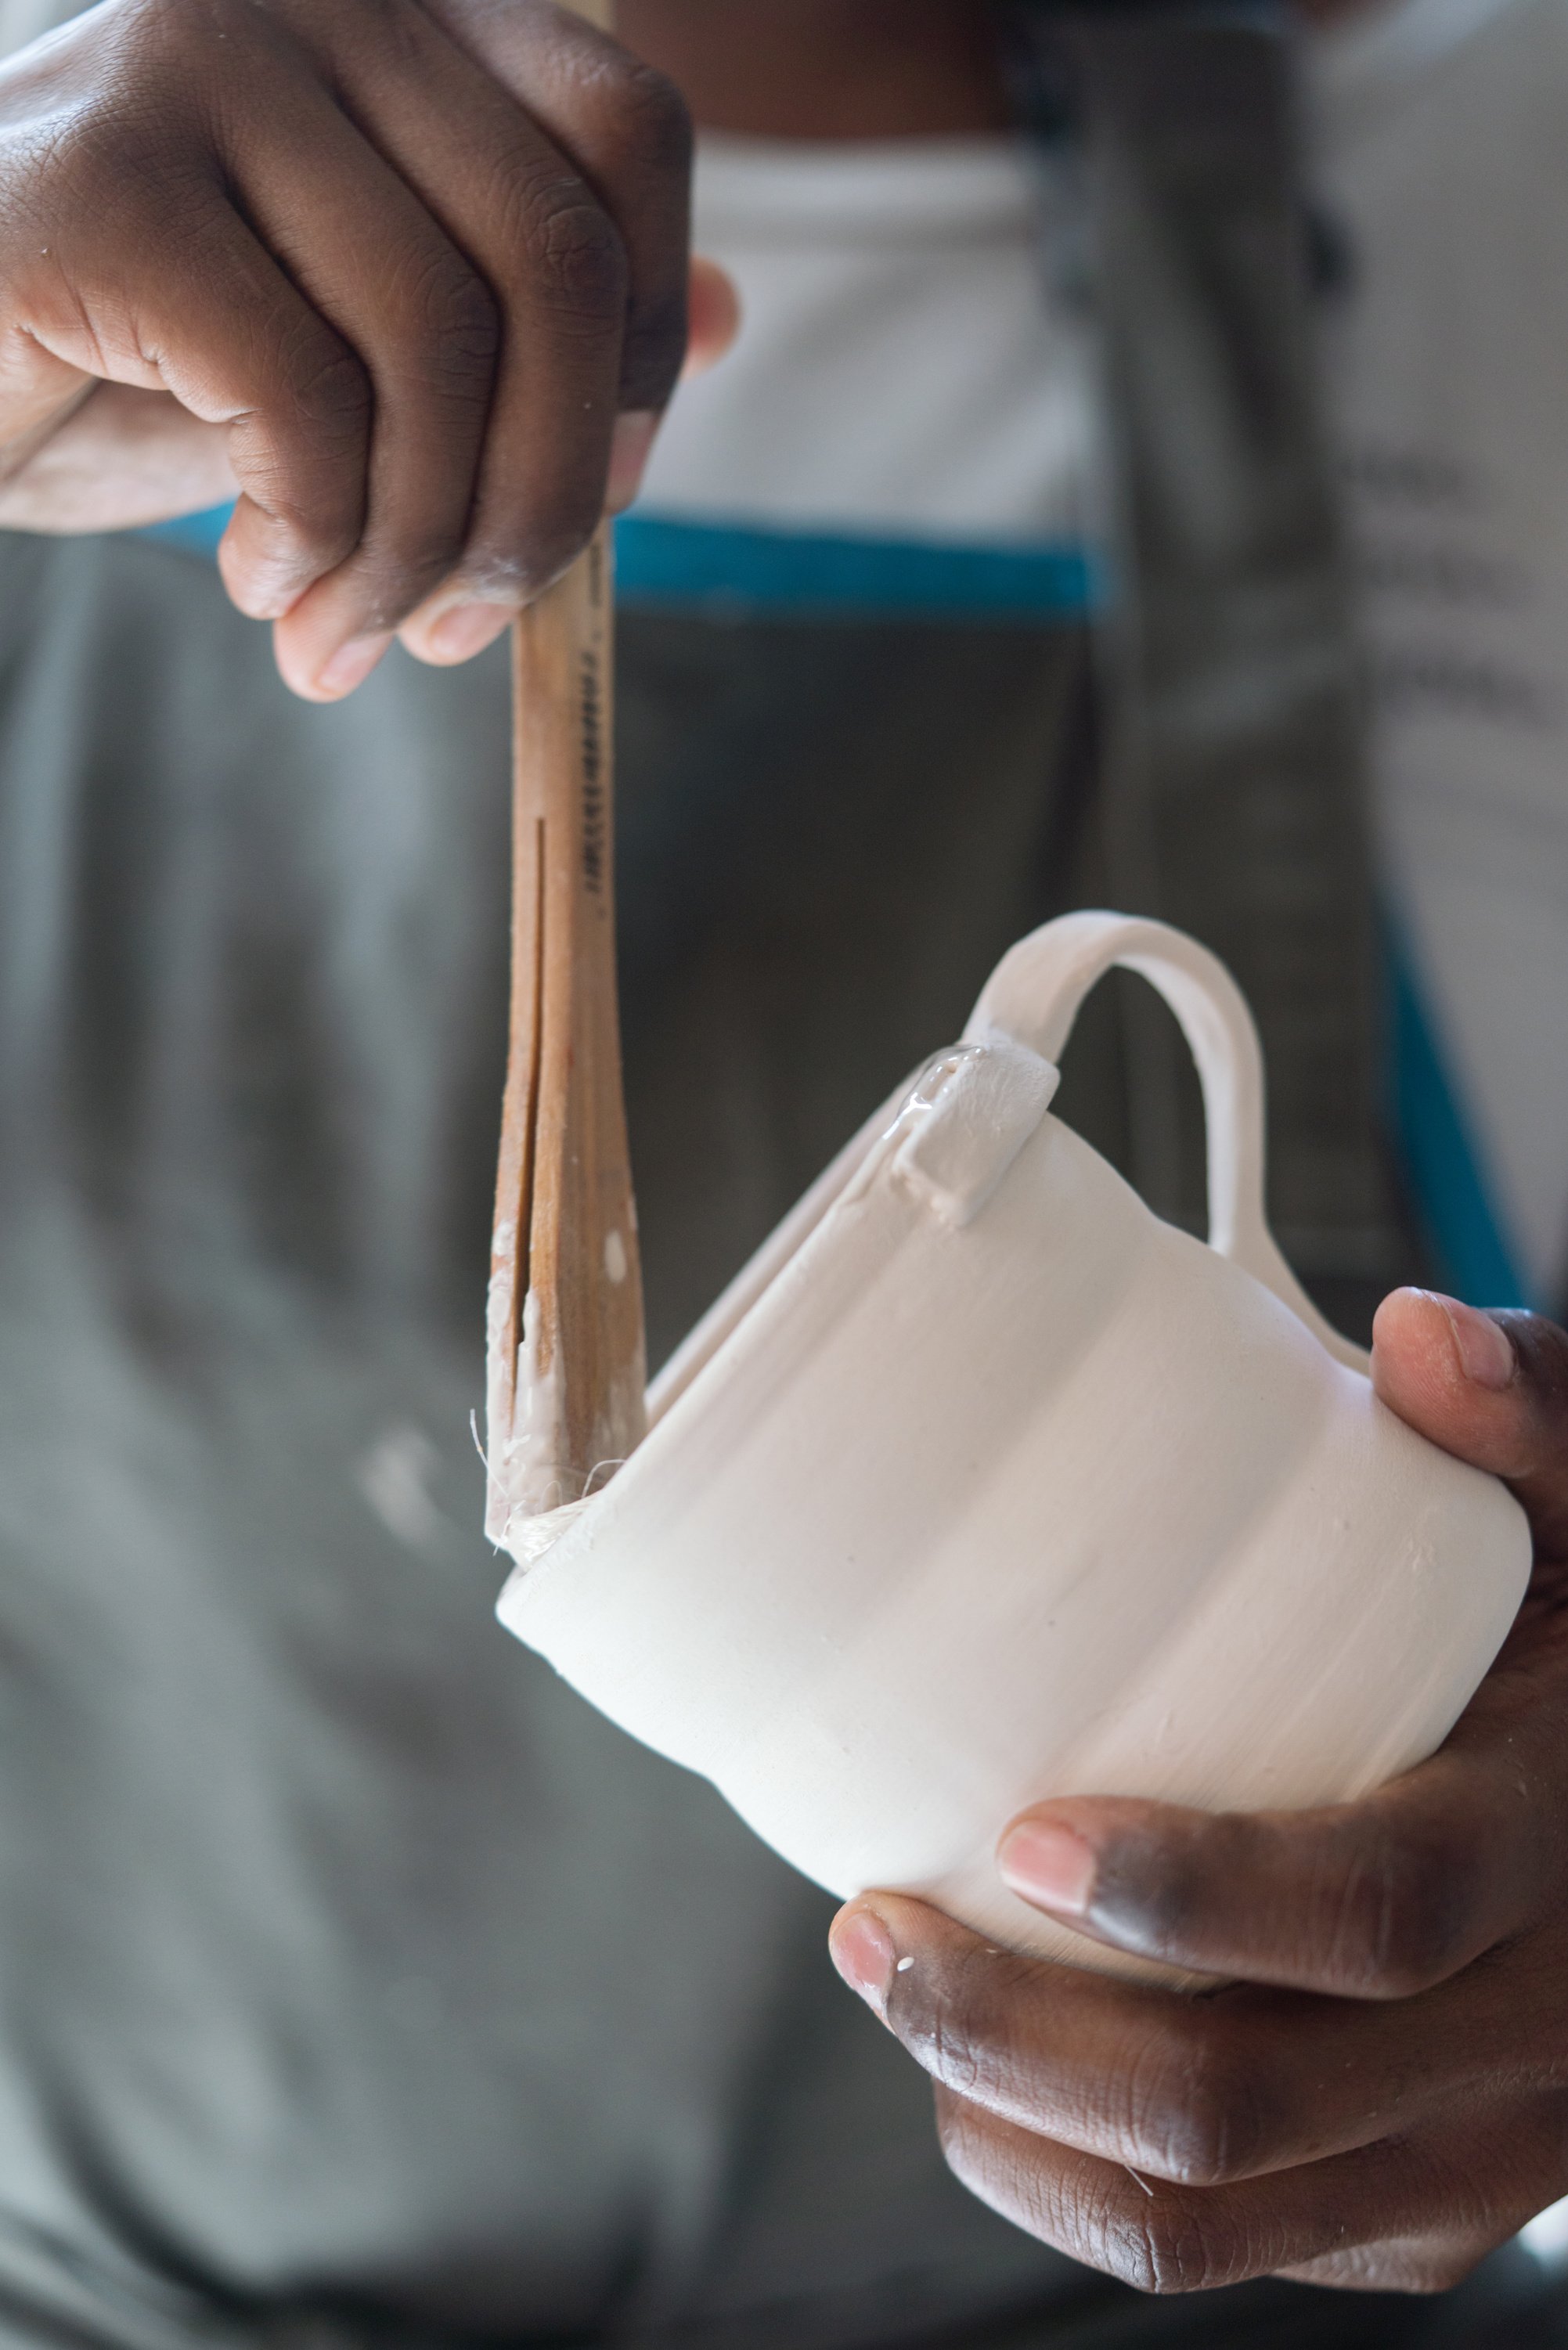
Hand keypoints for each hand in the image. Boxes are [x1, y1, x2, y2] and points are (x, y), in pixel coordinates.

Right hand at [0, 0, 733, 697]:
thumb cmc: (147, 359)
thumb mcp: (372, 346)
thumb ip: (534, 320)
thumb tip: (728, 318)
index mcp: (407, 13)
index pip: (626, 141)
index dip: (648, 350)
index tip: (600, 502)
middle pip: (553, 262)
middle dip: (541, 500)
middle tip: (465, 627)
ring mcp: (200, 57)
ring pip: (436, 347)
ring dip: (410, 551)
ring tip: (344, 635)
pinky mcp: (104, 178)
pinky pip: (304, 400)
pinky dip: (307, 539)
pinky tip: (255, 578)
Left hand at [829, 1290, 1567, 2294]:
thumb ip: (1529, 1421)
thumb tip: (1423, 1339)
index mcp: (1553, 1845)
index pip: (1379, 1912)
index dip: (1196, 1892)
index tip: (1023, 1832)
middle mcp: (1525, 2035)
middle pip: (1252, 2104)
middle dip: (1023, 2033)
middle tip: (875, 1928)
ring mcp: (1472, 2151)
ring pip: (1219, 2219)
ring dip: (1020, 2122)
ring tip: (897, 1988)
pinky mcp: (1419, 2206)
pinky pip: (1239, 2253)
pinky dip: (1079, 2183)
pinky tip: (990, 2078)